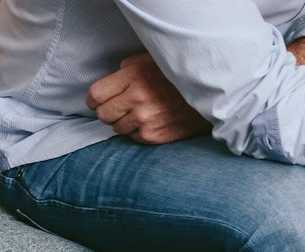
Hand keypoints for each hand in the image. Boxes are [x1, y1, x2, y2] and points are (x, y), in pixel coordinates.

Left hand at [86, 53, 211, 144]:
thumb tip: (111, 84)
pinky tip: (151, 122)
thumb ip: (127, 71)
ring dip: (124, 122)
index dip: (93, 100)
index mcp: (133, 76)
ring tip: (139, 114)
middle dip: (108, 112)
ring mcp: (146, 119)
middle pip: (103, 114)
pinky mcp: (155, 135)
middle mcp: (137, 98)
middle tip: (119, 108)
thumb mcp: (151, 60)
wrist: (211, 94)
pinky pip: (133, 137)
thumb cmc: (179, 76)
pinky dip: (138, 132)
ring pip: (117, 128)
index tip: (98, 101)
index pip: (95, 95)